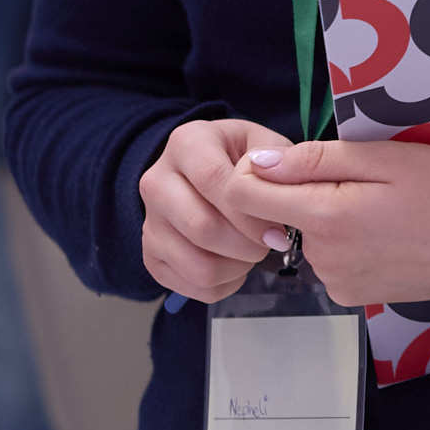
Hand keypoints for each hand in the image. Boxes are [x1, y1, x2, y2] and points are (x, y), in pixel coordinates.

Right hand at [141, 117, 292, 302]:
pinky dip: (223, 284)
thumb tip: (275, 185)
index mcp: (186, 143)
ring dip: (237, 268)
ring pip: (196, 264)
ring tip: (254, 252)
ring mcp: (149, 221)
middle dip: (247, 245)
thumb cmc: (246, 161)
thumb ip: (277, 162)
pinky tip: (236, 264)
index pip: (213, 181)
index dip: (250, 213)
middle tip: (272, 243)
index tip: (279, 231)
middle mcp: (156, 181)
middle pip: (201, 228)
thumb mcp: (267, 145)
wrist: (210, 174)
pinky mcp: (151, 255)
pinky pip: (190, 285)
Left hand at [235, 138, 429, 309]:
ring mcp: (335, 281)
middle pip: (280, 215)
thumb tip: (259, 162)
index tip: (291, 162)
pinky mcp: (351, 296)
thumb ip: (318, 159)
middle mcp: (321, 257)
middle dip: (307, 194)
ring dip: (330, 220)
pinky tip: (386, 237)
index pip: (245, 195)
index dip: (257, 171)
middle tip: (366, 184)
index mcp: (326, 217)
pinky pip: (330, 261)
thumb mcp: (389, 158)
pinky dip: (347, 245)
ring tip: (383, 211)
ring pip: (307, 237)